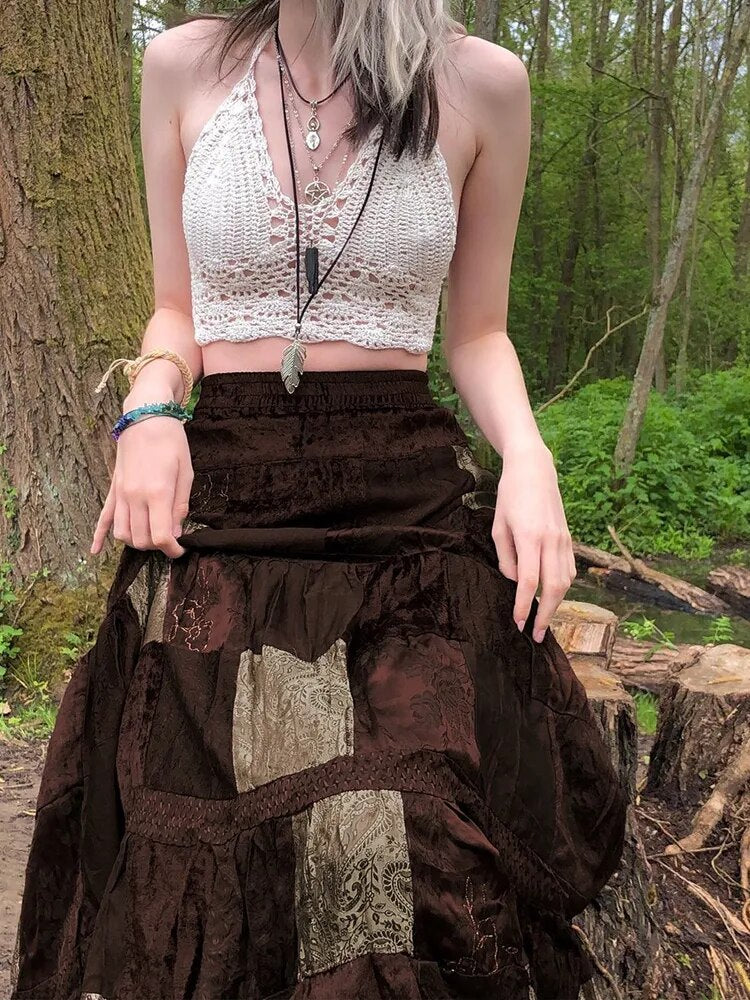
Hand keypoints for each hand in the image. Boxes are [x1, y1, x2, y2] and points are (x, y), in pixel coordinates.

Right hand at [90, 389, 193, 558]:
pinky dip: (98, 536)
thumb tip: (175, 532)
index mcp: (157, 493)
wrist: (146, 416)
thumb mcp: (186, 473)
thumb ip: (180, 505)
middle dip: (156, 546)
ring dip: (136, 541)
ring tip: (150, 534)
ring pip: (122, 533)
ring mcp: (121, 494)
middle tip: (168, 538)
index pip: (160, 536)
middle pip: (140, 539)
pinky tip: (95, 551)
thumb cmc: (171, 442)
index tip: (180, 550)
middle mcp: (135, 497)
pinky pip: (102, 517)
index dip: (172, 550)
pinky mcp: (113, 489)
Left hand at [491, 443, 575, 642]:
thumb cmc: (510, 496)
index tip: (518, 623)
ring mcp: (563, 540)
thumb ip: (506, 557)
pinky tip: (553, 597)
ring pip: (566, 581)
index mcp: (530, 537)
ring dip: (556, 604)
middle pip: (553, 587)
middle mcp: (551, 541)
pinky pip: (570, 570)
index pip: (529, 581)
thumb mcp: (498, 526)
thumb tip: (516, 582)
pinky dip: (563, 588)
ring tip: (543, 620)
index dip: (523, 606)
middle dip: (545, 614)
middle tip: (536, 634)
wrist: (535, 470)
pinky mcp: (569, 539)